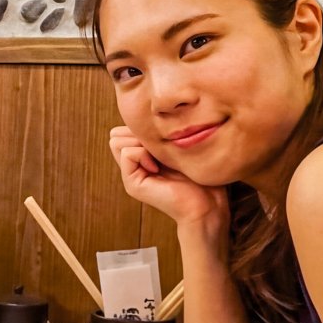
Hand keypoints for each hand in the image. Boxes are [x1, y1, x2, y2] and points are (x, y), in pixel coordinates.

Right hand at [109, 125, 227, 226]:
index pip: (122, 131)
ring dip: (139, 141)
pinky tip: (158, 166)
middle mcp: (133, 166)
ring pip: (116, 141)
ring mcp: (130, 176)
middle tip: (159, 146)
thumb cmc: (200, 176)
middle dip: (135, 132)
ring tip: (158, 155)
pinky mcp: (132, 184)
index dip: (139, 128)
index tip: (163, 138)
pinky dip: (142, 153)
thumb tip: (149, 118)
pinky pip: (127, 153)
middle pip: (115, 135)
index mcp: (141, 157)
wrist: (206, 204)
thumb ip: (161, 137)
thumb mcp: (178, 148)